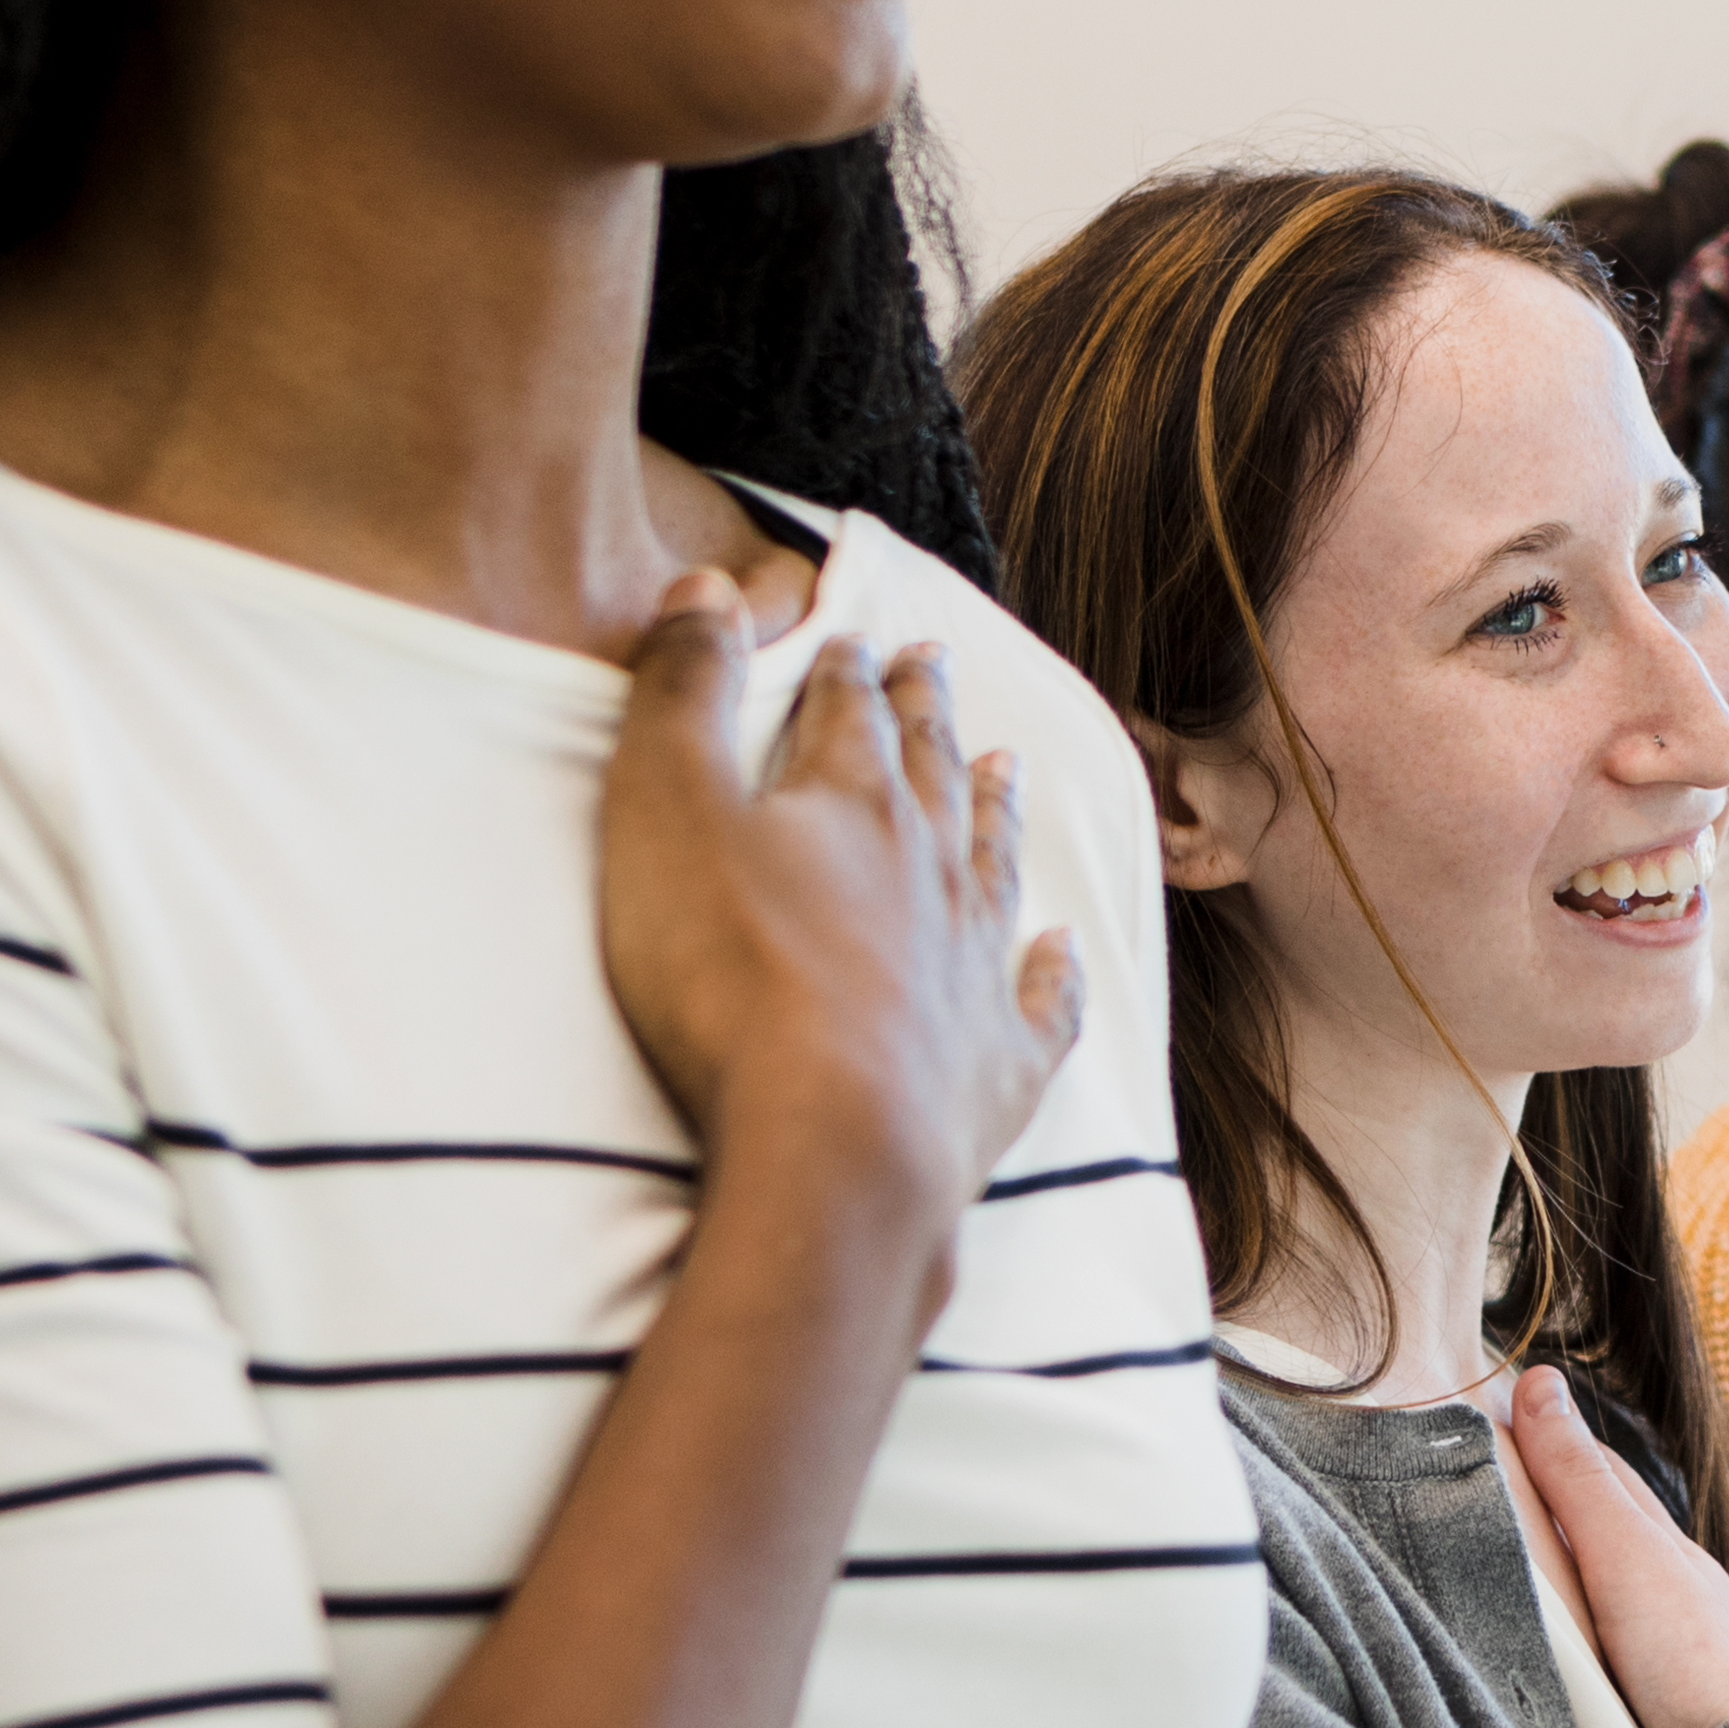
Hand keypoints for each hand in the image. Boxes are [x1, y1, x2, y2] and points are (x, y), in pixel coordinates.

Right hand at [601, 576, 1083, 1228]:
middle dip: (928, 716)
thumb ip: (683, 693)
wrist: (832, 1141)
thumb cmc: (730, 975)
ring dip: (997, 813)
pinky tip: (1061, 950)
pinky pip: (1042, 1007)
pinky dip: (1055, 974)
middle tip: (938, 667)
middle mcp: (933, 873)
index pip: (852, 714)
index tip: (860, 634)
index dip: (850, 670)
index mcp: (854, 806)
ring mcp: (976, 970)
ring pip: (994, 867)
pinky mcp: (998, 1068)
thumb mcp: (667, 807)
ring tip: (1009, 767)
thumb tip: (710, 586)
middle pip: (932, 775)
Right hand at [1509, 1366, 1728, 1727]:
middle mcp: (1681, 1592)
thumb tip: (1541, 1384)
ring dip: (1586, 1577)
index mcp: (1663, 1549)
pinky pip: (1632, 1658)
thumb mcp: (1625, 1556)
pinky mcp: (1683, 1708)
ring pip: (1627, 1596)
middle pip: (1618, 1532)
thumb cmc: (1703, 1660)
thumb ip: (1579, 1482)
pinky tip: (1594, 1661)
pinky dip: (1603, 1641)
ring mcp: (1686, 1650)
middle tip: (1513, 1479)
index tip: (1508, 1418)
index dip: (1554, 1445)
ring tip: (1540, 1571)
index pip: (1602, 1477)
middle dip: (1570, 1504)